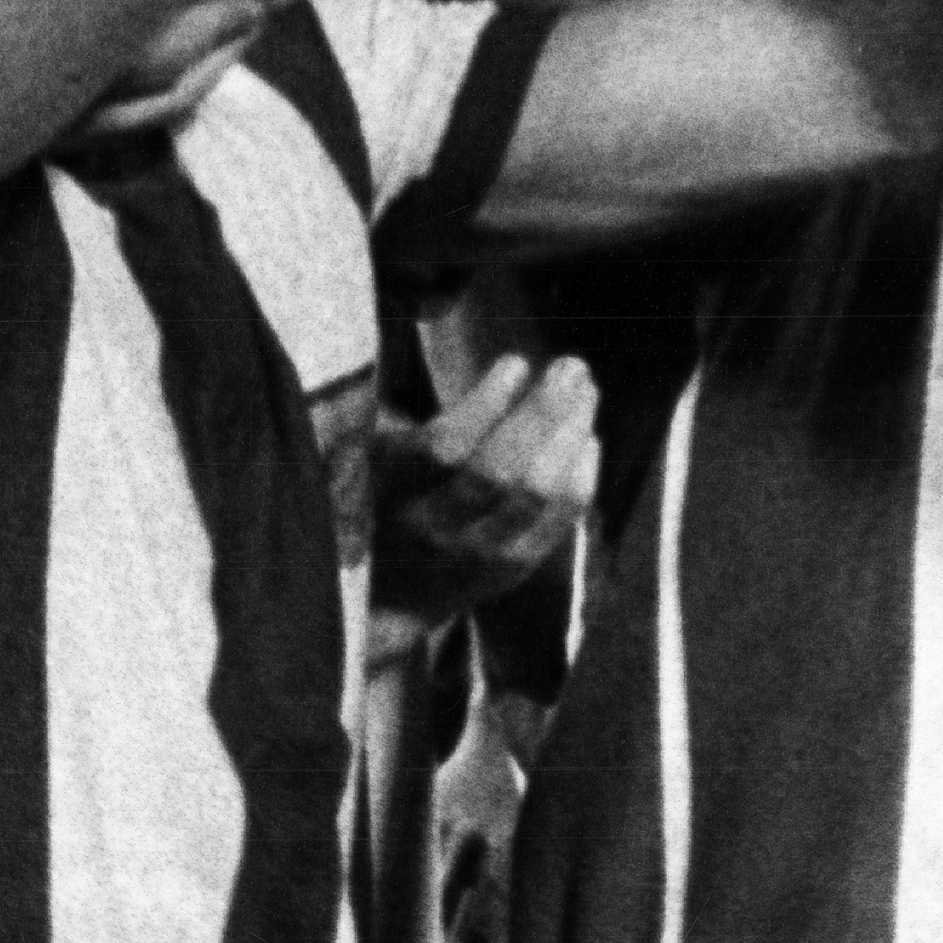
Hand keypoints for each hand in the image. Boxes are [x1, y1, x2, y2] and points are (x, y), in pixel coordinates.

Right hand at [373, 351, 602, 612]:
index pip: (443, 449)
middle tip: (571, 365)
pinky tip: (587, 438)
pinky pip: (557, 524)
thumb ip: (379, 413)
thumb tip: (407, 339)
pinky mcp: (507, 572)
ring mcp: (472, 556)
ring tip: (586, 390)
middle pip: (500, 470)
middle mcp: (428, 529)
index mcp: (385, 492)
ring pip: (536, 494)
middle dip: (544, 410)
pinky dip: (580, 478)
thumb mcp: (355, 458)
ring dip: (569, 435)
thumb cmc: (372, 499)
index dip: (487, 404)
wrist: (379, 603)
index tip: (515, 363)